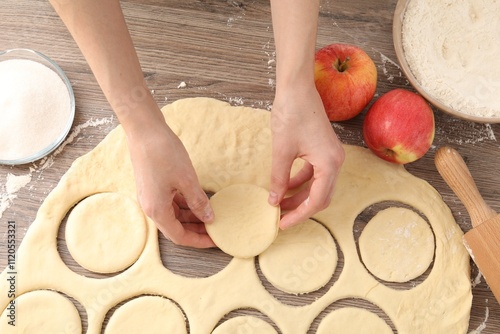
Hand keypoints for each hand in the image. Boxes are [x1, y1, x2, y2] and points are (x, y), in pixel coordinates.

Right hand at [126, 117, 214, 247]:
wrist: (144, 130)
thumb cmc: (163, 153)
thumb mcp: (187, 179)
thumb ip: (198, 202)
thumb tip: (209, 218)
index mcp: (157, 210)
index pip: (180, 237)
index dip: (199, 241)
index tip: (215, 240)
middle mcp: (150, 207)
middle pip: (175, 229)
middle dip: (196, 231)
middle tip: (216, 230)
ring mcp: (150, 197)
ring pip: (173, 216)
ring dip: (190, 218)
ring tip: (210, 215)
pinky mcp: (152, 187)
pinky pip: (170, 204)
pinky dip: (184, 206)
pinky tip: (198, 202)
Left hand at [269, 82, 344, 228]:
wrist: (297, 87)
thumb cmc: (291, 114)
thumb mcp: (281, 151)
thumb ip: (278, 178)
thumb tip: (273, 200)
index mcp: (329, 163)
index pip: (316, 200)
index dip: (299, 215)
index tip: (282, 223)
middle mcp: (335, 161)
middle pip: (321, 196)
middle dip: (300, 208)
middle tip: (280, 218)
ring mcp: (331, 155)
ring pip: (317, 185)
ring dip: (300, 195)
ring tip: (278, 203)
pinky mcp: (324, 149)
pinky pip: (315, 173)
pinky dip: (301, 181)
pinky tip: (284, 185)